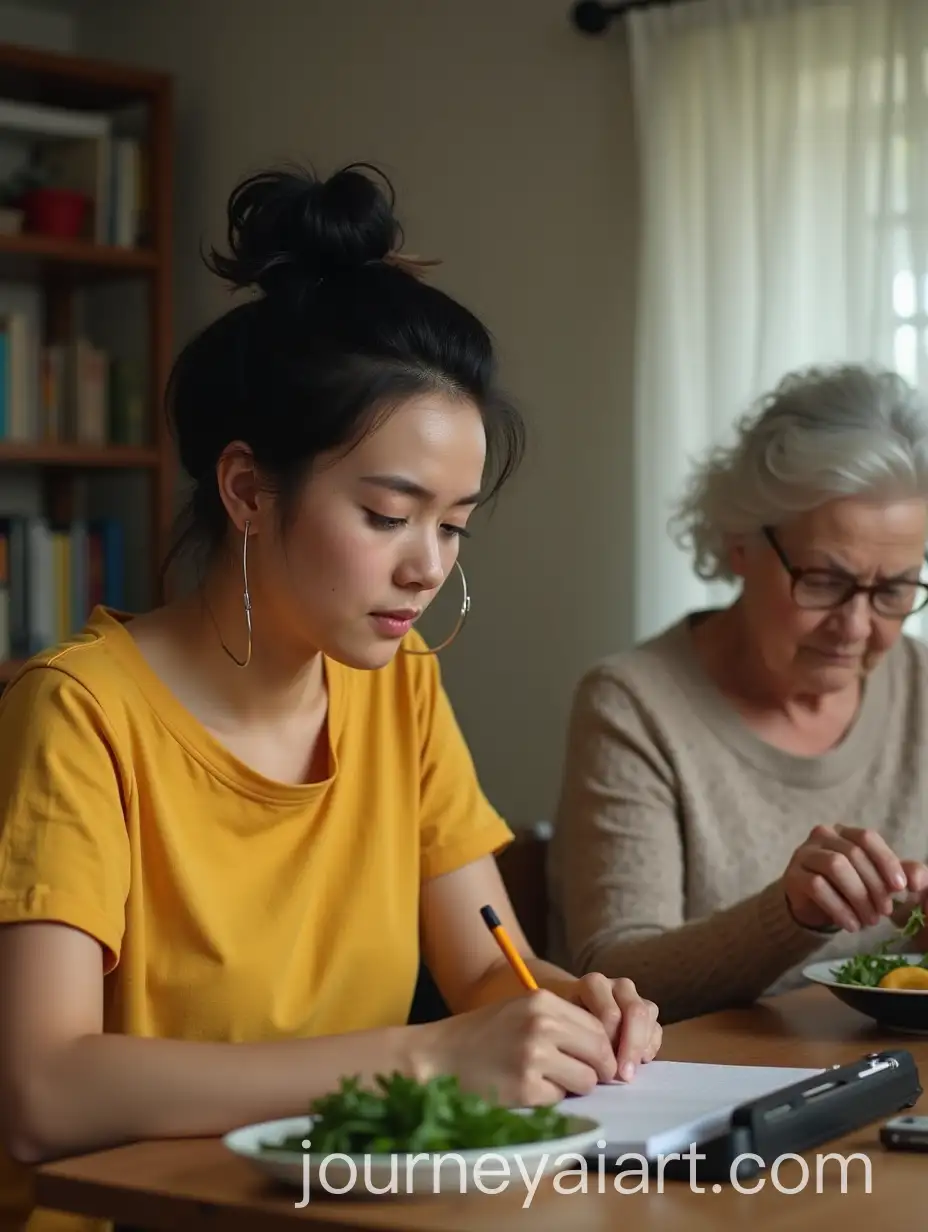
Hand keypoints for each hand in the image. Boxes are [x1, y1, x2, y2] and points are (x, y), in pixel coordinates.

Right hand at [414, 988, 617, 1106]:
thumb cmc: (482, 1035)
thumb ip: (561, 1023)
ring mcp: (534, 1057)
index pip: (598, 1027)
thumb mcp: (521, 1011)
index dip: (602, 1048)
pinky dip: (550, 1099)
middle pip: (600, 1054)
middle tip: (582, 1077)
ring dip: (573, 1086)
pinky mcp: (526, 1089)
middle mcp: (542, 1025)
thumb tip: (606, 1049)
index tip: (595, 1060)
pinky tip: (527, 1089)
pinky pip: (560, 1099)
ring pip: (586, 1081)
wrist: (437, 1057)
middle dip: (598, 1070)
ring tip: (547, 1081)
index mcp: (542, 1001)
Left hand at [565, 973, 661, 1081]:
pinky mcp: (648, 1011)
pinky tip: (639, 1063)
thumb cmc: (566, 1021)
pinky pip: (657, 1029)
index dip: (610, 1042)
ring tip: (629, 1073)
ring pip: (649, 1017)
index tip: (604, 1068)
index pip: (610, 1013)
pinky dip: (650, 1047)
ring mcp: (635, 996)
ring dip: (641, 1047)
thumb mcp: (565, 1026)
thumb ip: (579, 1038)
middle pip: (635, 1012)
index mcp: (594, 984)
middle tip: (624, 1076)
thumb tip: (595, 1069)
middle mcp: (618, 985)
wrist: (572, 1010)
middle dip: (632, 1046)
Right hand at [783, 824, 927, 932]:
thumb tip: (918, 881)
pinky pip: (817, 886)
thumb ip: (901, 875)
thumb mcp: (877, 880)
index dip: (886, 861)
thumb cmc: (848, 888)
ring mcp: (804, 854)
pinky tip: (851, 925)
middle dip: (874, 886)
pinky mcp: (793, 875)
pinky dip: (839, 908)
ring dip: (857, 896)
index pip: (867, 838)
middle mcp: (822, 836)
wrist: (811, 906)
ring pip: (835, 867)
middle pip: (853, 854)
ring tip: (869, 921)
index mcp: (845, 832)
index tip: (901, 888)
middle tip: (885, 913)